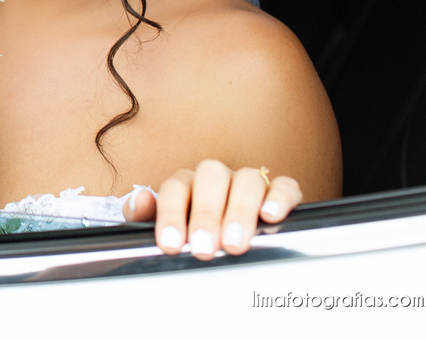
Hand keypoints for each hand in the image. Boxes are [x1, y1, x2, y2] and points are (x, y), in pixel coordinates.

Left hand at [122, 159, 302, 258]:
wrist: (223, 239)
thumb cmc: (191, 233)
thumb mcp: (165, 230)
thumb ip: (145, 217)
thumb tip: (141, 200)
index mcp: (186, 183)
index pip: (175, 186)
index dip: (171, 213)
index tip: (171, 244)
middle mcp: (217, 178)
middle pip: (211, 177)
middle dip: (206, 214)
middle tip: (203, 248)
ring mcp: (247, 182)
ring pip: (247, 180)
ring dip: (240, 211)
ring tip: (234, 244)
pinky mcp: (279, 192)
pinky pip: (284, 185)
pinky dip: (279, 197)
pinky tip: (270, 216)